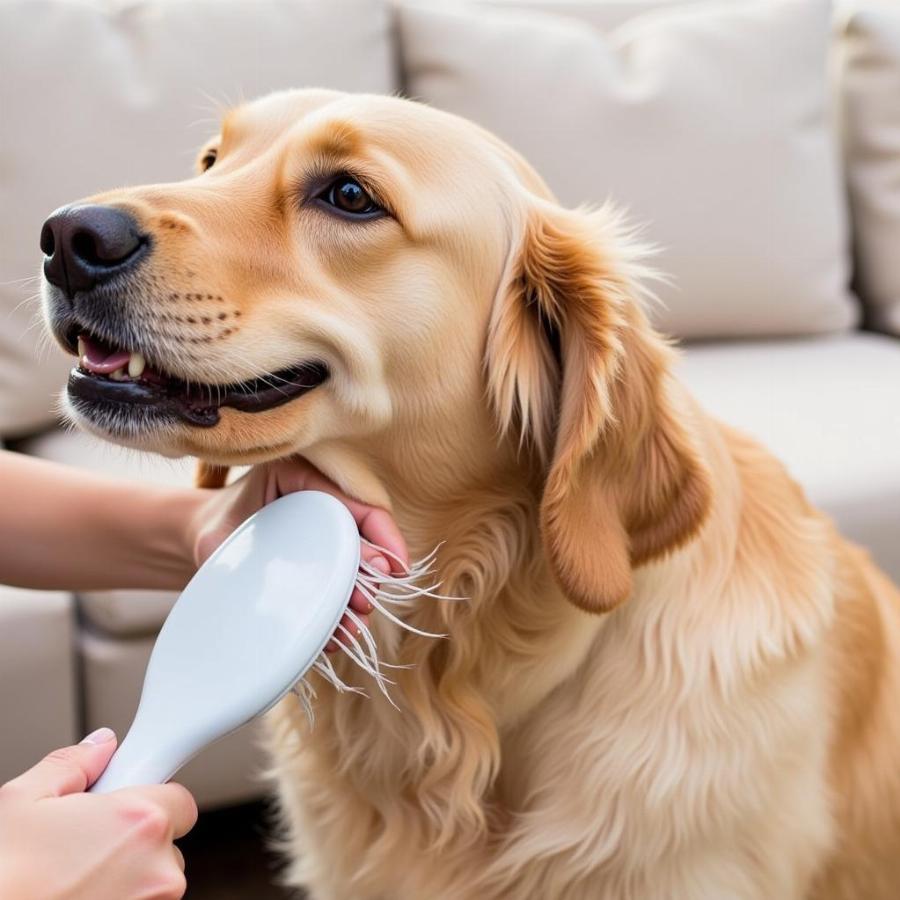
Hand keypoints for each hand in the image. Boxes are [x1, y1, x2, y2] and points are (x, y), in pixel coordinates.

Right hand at [0, 729, 196, 899]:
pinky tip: (75, 896)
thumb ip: (72, 764)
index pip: (178, 799)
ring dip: (126, 876)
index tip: (122, 805)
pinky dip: (116, 899)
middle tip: (85, 843)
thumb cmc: (1, 878)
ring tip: (71, 876)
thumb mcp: (22, 801)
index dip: (147, 799)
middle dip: (133, 840)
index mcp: (140, 823)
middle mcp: (158, 870)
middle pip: (165, 843)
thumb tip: (98, 748)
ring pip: (152, 881)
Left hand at [190, 458, 408, 649]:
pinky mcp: (316, 569)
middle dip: (372, 574)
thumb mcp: (234, 529)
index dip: (386, 536)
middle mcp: (323, 508)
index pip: (361, 504)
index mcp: (307, 481)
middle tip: (367, 600)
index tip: (397, 568)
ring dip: (357, 600)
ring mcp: (323, 539)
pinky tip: (335, 635)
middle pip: (363, 540)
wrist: (201, 537)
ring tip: (352, 626)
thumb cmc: (219, 525)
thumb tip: (312, 577)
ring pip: (353, 569)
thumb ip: (270, 543)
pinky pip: (336, 590)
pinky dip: (338, 615)